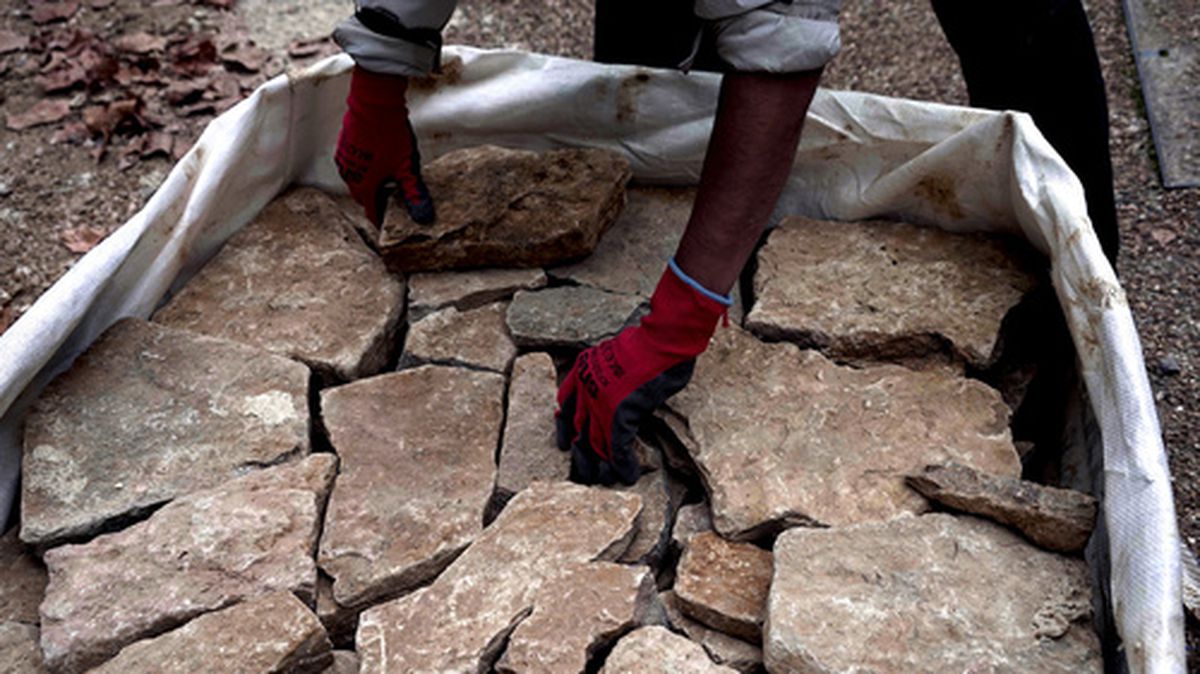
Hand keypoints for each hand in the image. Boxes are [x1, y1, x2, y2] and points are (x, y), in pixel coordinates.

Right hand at [335, 66, 434, 225]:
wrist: (374, 102)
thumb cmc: (391, 136)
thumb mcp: (407, 168)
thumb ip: (414, 194)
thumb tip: (424, 218)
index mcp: (364, 186)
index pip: (371, 212)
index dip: (382, 220)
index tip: (391, 225)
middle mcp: (350, 176)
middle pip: (363, 197)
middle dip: (376, 201)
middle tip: (393, 202)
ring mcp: (345, 159)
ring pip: (357, 180)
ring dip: (370, 184)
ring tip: (388, 182)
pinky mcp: (345, 144)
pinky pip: (354, 165)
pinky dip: (365, 169)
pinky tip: (379, 162)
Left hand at [556, 262, 729, 484]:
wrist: (662, 339)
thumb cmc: (650, 343)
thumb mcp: (618, 354)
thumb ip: (611, 374)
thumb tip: (620, 389)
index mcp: (583, 370)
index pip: (566, 406)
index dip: (566, 426)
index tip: (568, 440)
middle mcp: (586, 389)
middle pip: (577, 429)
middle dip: (581, 453)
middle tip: (584, 469)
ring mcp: (600, 403)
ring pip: (593, 444)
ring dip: (599, 465)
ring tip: (605, 479)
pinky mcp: (619, 415)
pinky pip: (617, 448)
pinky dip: (623, 465)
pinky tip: (628, 476)